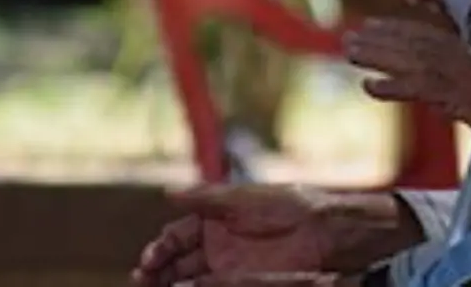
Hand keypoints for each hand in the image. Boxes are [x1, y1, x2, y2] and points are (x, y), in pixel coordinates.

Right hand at [131, 186, 417, 286]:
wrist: (326, 230)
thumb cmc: (290, 205)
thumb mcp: (245, 198)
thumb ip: (206, 197)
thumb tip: (167, 193)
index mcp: (216, 219)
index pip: (177, 236)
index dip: (160, 247)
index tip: (149, 258)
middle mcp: (219, 245)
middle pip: (178, 262)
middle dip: (157, 271)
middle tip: (143, 279)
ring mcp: (230, 267)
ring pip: (189, 280)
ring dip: (170, 285)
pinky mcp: (244, 282)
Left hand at [345, 17, 470, 127]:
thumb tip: (449, 88)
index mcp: (466, 46)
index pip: (424, 33)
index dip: (396, 28)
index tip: (371, 24)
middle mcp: (457, 54)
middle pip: (410, 43)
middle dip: (378, 39)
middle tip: (349, 38)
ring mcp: (453, 72)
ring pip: (407, 59)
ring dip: (376, 54)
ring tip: (350, 51)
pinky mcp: (452, 94)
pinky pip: (414, 88)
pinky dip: (390, 87)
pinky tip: (368, 86)